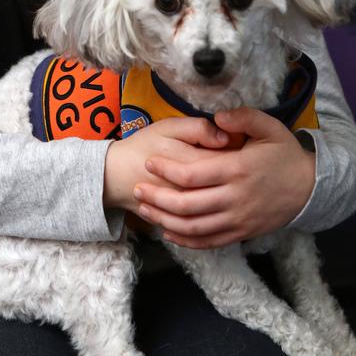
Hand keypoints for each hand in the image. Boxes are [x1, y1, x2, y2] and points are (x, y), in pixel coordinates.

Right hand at [103, 116, 229, 212]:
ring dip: (226, 196)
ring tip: (224, 182)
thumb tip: (225, 137)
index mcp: (191, 162)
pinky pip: (204, 227)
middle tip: (234, 165)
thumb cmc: (144, 146)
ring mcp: (186, 210)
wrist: (116, 175)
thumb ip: (197, 128)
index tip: (239, 145)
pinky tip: (215, 203)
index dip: (238, 153)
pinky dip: (214, 216)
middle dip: (234, 176)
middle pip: (226, 186)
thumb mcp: (168, 127)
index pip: (227, 160)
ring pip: (217, 207)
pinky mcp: (180, 223)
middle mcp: (191, 190)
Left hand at [133, 107, 315, 248]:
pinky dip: (186, 240)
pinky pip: (209, 242)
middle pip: (187, 204)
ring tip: (145, 211)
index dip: (167, 170)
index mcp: (238, 169)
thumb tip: (217, 118)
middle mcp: (235, 197)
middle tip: (137, 190)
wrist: (311, 188)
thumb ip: (243, 117)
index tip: (150, 162)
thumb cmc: (286, 154)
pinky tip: (169, 232)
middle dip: (157, 198)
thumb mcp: (270, 127)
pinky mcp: (242, 233)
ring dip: (165, 221)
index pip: (194, 173)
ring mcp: (238, 219)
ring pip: (194, 227)